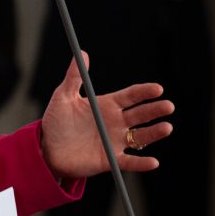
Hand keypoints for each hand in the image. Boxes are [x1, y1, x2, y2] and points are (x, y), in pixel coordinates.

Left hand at [38, 54, 173, 181]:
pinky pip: (129, 161)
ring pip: (140, 136)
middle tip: (168, 106)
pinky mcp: (110, 159)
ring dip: (154, 133)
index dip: (144, 92)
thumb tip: (82, 53)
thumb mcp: (63, 97)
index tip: (158, 89)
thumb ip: (74, 77)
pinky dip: (141, 163)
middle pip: (140, 114)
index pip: (130, 96)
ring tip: (167, 128)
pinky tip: (153, 162)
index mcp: (107, 105)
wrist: (46, 148)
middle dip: (155, 110)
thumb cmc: (56, 122)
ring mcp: (115, 141)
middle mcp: (116, 122)